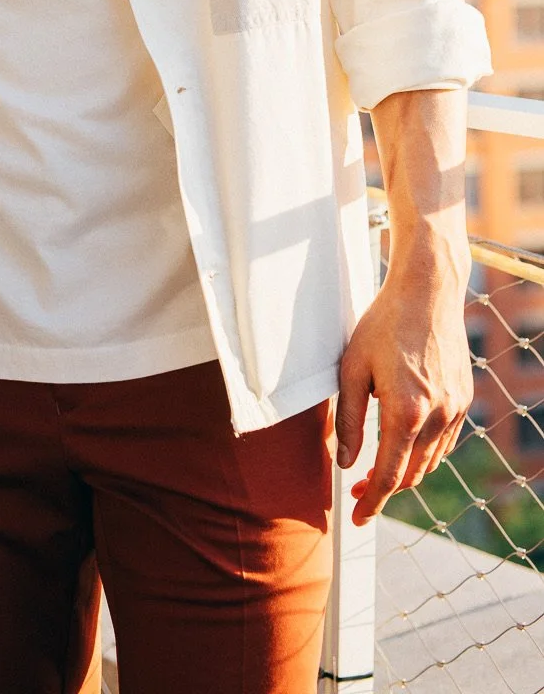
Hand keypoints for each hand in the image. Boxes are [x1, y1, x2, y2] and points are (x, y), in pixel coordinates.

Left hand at [336, 255, 471, 525]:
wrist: (427, 292)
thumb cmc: (383, 325)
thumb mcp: (352, 368)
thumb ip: (348, 419)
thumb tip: (345, 463)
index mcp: (405, 412)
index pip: (389, 475)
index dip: (372, 502)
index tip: (358, 519)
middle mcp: (437, 417)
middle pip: (411, 474)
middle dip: (385, 489)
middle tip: (359, 489)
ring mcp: (456, 409)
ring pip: (430, 461)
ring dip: (405, 471)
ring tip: (377, 467)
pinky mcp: (464, 399)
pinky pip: (444, 441)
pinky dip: (423, 452)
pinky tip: (404, 441)